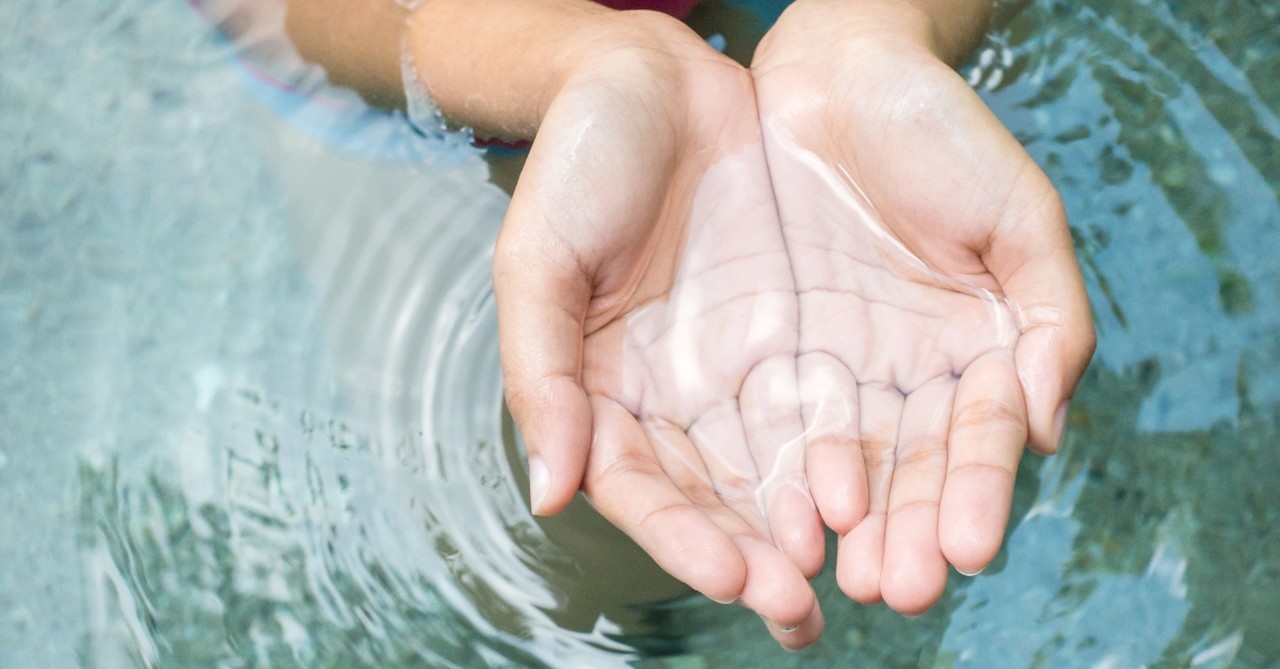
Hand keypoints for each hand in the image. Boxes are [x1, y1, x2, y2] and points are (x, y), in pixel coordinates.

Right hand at [492, 13, 823, 647]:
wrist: (654, 77)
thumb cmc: (579, 161)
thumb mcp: (538, 262)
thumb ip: (540, 377)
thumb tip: (549, 495)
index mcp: (605, 392)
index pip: (645, 489)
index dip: (686, 537)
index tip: (737, 577)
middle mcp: (676, 395)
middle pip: (719, 496)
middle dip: (761, 558)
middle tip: (802, 612)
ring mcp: (740, 364)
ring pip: (781, 464)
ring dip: (818, 527)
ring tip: (857, 580)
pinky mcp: (798, 328)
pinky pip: (832, 399)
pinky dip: (857, 452)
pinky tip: (882, 495)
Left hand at [751, 0, 1094, 613]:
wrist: (835, 69)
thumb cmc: (938, 130)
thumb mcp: (1017, 214)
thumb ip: (1048, 319)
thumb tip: (1047, 430)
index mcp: (975, 349)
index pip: (979, 440)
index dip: (976, 493)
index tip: (966, 548)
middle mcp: (906, 372)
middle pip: (909, 469)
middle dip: (905, 532)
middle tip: (895, 588)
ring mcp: (838, 364)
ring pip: (843, 460)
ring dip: (844, 525)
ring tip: (839, 578)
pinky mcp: (772, 348)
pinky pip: (775, 418)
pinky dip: (780, 471)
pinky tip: (784, 519)